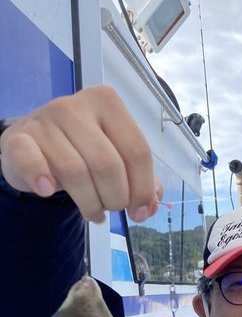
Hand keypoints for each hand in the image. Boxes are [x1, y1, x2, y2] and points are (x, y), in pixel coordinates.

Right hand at [0, 85, 161, 223]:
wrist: (32, 146)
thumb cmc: (81, 150)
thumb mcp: (117, 160)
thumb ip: (141, 181)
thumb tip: (150, 206)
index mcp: (108, 104)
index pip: (137, 151)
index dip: (142, 189)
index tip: (140, 212)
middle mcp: (75, 105)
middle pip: (108, 164)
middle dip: (115, 198)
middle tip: (111, 207)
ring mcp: (44, 119)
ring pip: (76, 171)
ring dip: (89, 202)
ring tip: (92, 210)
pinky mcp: (17, 137)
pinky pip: (31, 161)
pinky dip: (42, 179)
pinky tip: (48, 191)